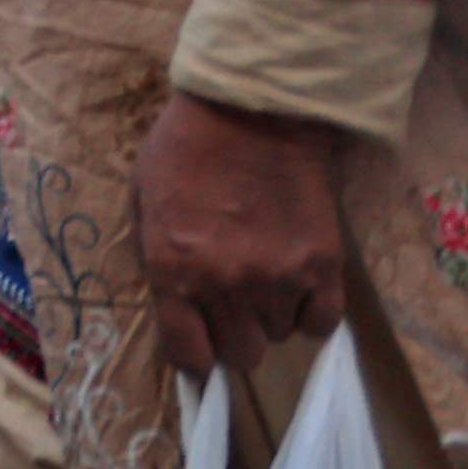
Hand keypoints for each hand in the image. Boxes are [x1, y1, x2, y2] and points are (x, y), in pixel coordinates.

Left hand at [138, 90, 354, 378]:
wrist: (252, 112)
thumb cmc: (185, 150)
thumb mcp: (143, 200)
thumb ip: (155, 259)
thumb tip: (173, 310)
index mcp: (173, 269)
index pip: (188, 355)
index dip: (194, 356)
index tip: (200, 346)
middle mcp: (226, 284)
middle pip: (241, 354)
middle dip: (233, 335)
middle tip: (232, 305)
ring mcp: (279, 279)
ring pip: (280, 337)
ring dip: (270, 316)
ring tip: (263, 277)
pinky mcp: (324, 267)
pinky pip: (322, 322)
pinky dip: (311, 312)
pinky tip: (298, 284)